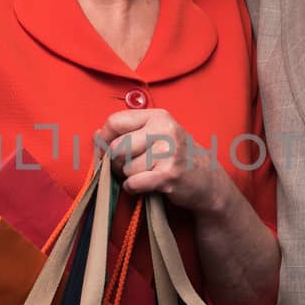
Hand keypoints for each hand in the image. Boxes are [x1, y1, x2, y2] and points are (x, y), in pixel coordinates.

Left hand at [94, 108, 232, 217]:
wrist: (208, 180)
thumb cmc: (176, 156)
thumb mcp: (157, 134)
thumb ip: (128, 131)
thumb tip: (96, 135)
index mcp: (158, 116)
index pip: (115, 121)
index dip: (104, 139)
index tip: (106, 149)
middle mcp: (164, 130)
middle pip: (117, 147)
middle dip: (114, 163)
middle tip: (125, 168)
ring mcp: (168, 153)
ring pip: (124, 168)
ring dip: (128, 177)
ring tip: (143, 175)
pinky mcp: (169, 175)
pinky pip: (133, 183)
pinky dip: (133, 188)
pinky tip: (144, 185)